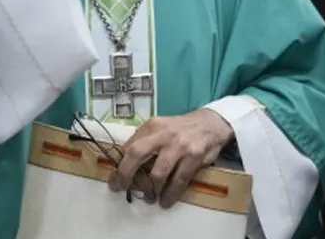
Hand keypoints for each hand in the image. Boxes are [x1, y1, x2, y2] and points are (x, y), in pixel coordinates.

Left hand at [110, 109, 234, 208]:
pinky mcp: (194, 157)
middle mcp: (163, 134)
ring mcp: (179, 146)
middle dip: (126, 174)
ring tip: (149, 198)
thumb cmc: (180, 129)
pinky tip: (166, 201)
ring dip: (151, 189)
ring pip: (158, 173)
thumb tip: (125, 162)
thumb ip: (145, 141)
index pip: (129, 146)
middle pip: (137, 154)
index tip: (115, 179)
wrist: (210, 124)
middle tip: (122, 188)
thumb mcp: (160, 127)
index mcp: (151, 126)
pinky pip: (179, 181)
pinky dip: (171, 194)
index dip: (119, 164)